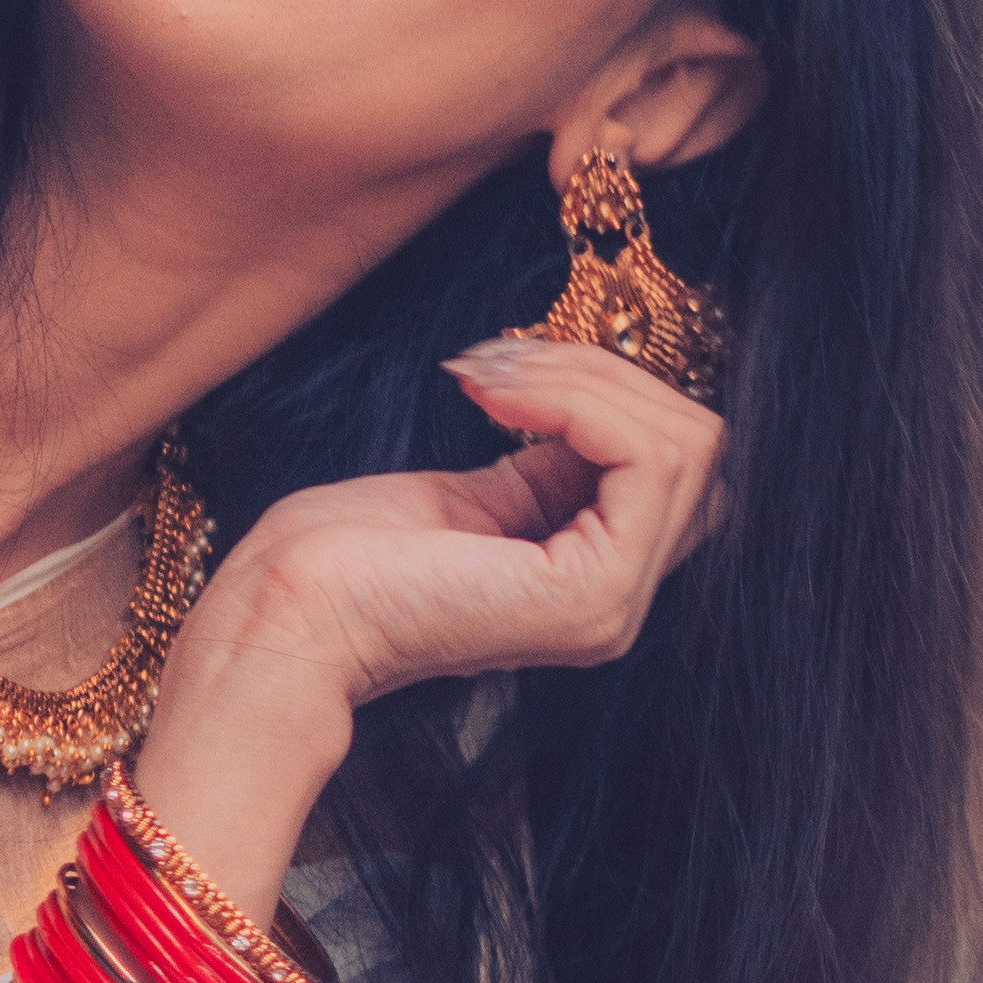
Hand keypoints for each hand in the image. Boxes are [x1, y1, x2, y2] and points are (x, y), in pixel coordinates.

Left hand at [132, 332, 727, 921]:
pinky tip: (498, 404)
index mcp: (594, 575)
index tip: (505, 374)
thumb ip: (550, 466)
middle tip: (498, 366)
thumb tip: (595, 402)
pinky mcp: (594, 593)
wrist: (288, 615)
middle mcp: (622, 601)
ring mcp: (615, 605)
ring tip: (493, 380)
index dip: (607, 392)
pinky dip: (579, 402)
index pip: (671, 458)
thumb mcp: (473, 495)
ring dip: (586, 378)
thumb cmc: (349, 557)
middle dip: (601, 371)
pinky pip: (648, 459)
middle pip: (694, 441)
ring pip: (685, 441)